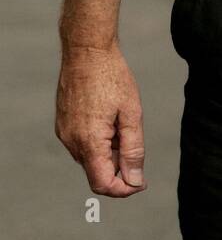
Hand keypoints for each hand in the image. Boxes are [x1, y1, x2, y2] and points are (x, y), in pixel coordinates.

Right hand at [55, 43, 146, 197]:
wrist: (87, 50)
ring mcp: (65, 133)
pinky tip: (109, 118)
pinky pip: (82, 144)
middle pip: (97, 172)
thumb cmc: (112, 77)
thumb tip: (135, 180)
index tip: (141, 181)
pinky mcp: (63, 124)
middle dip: (118, 167)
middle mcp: (72, 141)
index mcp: (89, 141)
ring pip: (90, 158)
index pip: (103, 184)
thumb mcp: (132, 113)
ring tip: (121, 123)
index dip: (124, 189)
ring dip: (108, 152)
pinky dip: (98, 141)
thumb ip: (133, 150)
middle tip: (134, 140)